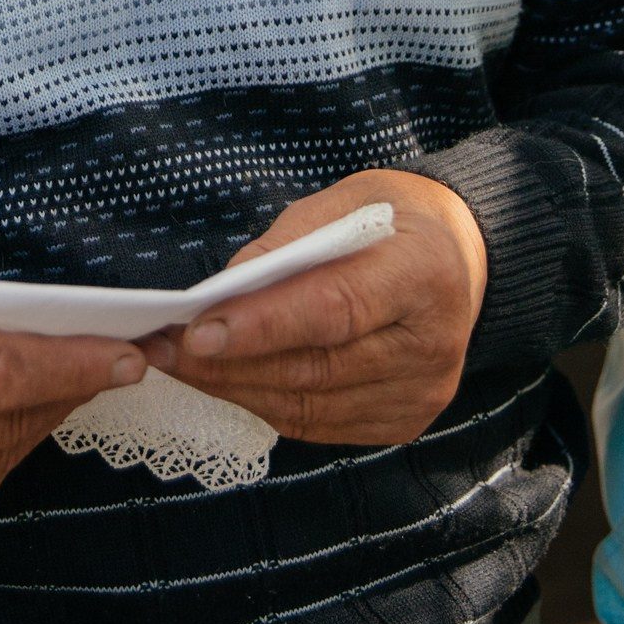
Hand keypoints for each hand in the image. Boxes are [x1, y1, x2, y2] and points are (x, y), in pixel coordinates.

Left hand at [141, 171, 486, 444]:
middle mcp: (433, 344)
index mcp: (424, 273)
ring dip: (235, 388)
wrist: (461, 257)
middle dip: (229, 362)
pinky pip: (318, 423)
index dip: (262, 325)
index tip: (197, 330)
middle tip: (162, 349)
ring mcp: (422, 392)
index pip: (334, 309)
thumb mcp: (343, 201)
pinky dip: (265, 403)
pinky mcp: (404, 420)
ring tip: (179, 365)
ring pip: (308, 404)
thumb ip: (285, 246)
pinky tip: (227, 381)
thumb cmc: (394, 219)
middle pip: (315, 367)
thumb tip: (220, 295)